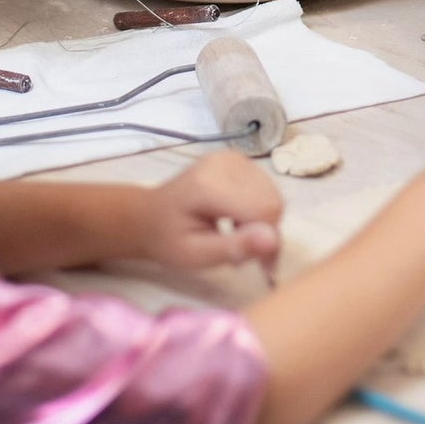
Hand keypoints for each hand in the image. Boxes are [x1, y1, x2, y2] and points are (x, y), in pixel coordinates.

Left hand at [134, 153, 282, 271]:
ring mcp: (232, 156)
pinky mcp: (238, 158)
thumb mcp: (196, 256)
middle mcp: (224, 162)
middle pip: (272, 201)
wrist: (150, 215)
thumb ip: (234, 247)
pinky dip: (260, 209)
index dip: (267, 242)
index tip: (260, 266)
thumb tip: (274, 240)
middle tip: (245, 255)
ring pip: (273, 195)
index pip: (263, 210)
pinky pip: (266, 188)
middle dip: (266, 233)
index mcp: (209, 184)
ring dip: (264, 222)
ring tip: (240, 239)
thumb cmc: (169, 240)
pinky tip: (239, 221)